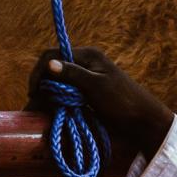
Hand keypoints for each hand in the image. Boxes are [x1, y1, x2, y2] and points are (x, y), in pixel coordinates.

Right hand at [38, 46, 174, 160]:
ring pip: (57, 84)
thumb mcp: (96, 86)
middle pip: (52, 70)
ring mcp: (84, 80)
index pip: (53, 55)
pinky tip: (50, 114)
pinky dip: (56, 104)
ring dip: (47, 97)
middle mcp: (84, 65)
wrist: (143, 121)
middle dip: (41, 86)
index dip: (40, 71)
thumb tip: (49, 64)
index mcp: (87, 56)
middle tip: (34, 105)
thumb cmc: (123, 101)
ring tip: (38, 112)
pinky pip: (64, 95)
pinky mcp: (85, 95)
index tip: (34, 91)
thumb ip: (73, 74)